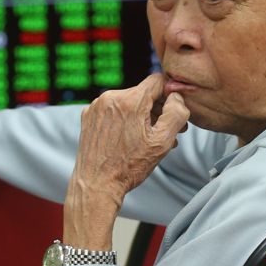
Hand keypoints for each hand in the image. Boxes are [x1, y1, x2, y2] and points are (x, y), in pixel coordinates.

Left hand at [63, 75, 188, 248]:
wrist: (96, 185)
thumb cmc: (129, 167)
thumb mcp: (162, 142)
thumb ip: (176, 114)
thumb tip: (177, 97)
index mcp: (130, 101)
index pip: (158, 81)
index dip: (170, 94)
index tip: (174, 111)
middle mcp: (110, 97)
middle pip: (143, 92)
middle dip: (157, 109)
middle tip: (168, 131)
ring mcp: (96, 106)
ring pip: (128, 101)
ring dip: (141, 115)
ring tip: (148, 139)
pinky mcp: (88, 116)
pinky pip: (113, 109)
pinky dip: (124, 119)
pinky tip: (129, 139)